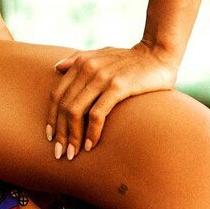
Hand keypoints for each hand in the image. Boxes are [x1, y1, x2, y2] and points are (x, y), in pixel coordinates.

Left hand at [47, 42, 176, 160]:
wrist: (158, 54)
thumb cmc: (130, 59)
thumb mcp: (102, 55)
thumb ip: (78, 59)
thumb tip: (56, 67)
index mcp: (81, 63)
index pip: (57, 95)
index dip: (51, 118)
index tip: (50, 137)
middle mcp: (87, 69)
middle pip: (64, 106)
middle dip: (60, 133)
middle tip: (60, 153)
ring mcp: (102, 77)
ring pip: (76, 111)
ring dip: (72, 136)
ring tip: (72, 154)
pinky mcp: (118, 87)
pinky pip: (97, 114)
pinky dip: (91, 132)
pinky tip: (90, 145)